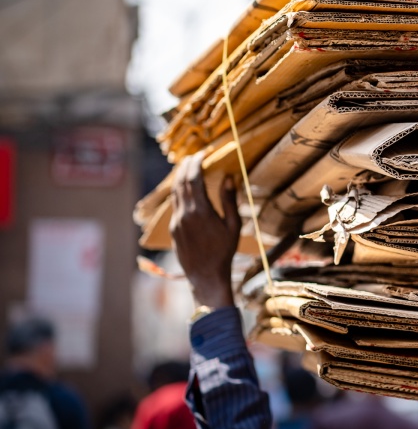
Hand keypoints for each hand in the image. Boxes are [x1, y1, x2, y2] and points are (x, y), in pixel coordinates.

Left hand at [170, 153, 240, 308]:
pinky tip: (186, 189)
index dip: (197, 162)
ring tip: (187, 167)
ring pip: (174, 193)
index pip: (194, 179)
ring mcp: (176, 221)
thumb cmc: (224, 251)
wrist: (205, 275)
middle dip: (186, 166)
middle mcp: (185, 214)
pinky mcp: (173, 229)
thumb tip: (228, 178)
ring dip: (180, 177)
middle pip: (180, 182)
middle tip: (194, 156)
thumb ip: (229, 200)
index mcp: (201, 211)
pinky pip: (174, 205)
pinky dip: (179, 191)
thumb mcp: (233, 225)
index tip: (203, 153)